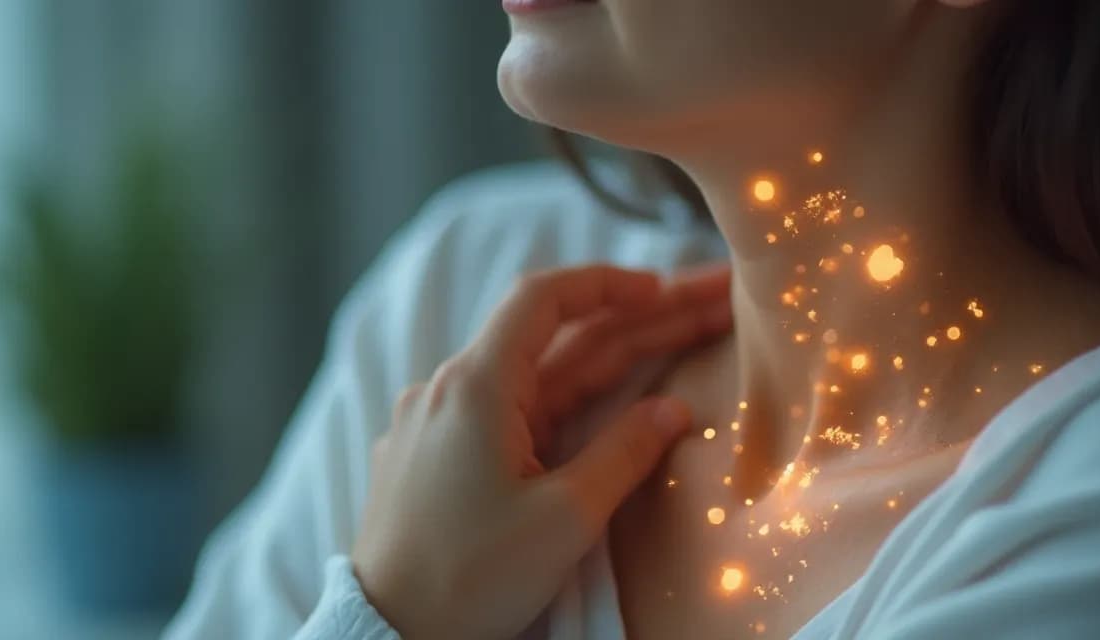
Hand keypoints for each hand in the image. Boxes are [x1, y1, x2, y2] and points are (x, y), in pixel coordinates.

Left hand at [352, 263, 731, 638]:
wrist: (388, 634)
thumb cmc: (469, 580)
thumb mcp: (565, 518)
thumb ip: (624, 452)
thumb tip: (672, 409)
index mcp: (475, 386)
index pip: (545, 298)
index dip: (610, 284)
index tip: (668, 288)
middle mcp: (451, 390)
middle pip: (557, 336)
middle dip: (638, 319)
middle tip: (711, 304)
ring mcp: (442, 424)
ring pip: (540, 375)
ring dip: (610, 357)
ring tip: (682, 336)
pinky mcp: (442, 458)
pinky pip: (515, 410)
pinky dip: (571, 396)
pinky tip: (613, 396)